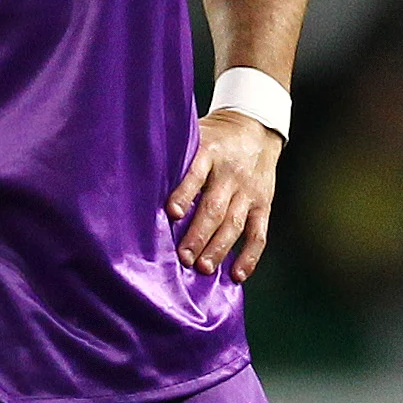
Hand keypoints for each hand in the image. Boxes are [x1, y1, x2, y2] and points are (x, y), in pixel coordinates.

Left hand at [166, 110, 283, 281]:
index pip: (196, 174)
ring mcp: (248, 192)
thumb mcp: (194, 135)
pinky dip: (249, 256)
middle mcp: (230, 174)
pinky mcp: (263, 205)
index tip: (173, 214)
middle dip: (198, 235)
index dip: (184, 194)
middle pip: (214, 208)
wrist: (255, 128)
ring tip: (203, 268)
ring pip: (234, 224)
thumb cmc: (214, 138)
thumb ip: (175, 158)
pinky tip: (237, 274)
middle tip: (183, 257)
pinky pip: (258, 234)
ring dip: (219, 249)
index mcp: (210, 152)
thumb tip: (139, 183)